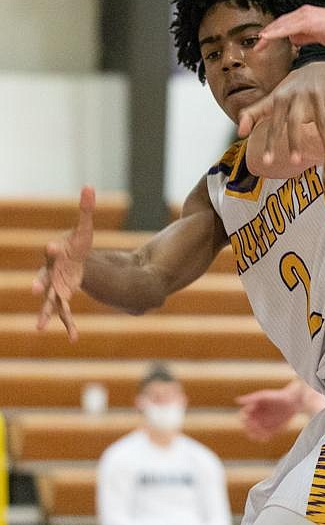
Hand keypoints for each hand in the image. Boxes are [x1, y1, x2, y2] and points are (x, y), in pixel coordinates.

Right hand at [32, 186, 95, 340]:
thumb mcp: (84, 229)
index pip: (53, 251)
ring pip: (50, 302)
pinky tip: (74, 338)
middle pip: (43, 278)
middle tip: (35, 288)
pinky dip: (68, 325)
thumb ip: (85, 210)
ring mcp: (56, 289)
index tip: (54, 245)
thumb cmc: (76, 245)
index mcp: (55, 255)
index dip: (53, 249)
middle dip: (40, 283)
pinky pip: (66, 314)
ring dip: (45, 314)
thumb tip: (89, 186)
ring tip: (39, 327)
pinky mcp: (64, 300)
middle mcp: (51, 273)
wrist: (76, 262)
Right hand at [236, 387, 301, 440]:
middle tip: (257, 426)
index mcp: (252, 409)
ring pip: (253, 434)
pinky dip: (263, 438)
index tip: (250, 419)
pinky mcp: (270, 430)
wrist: (292, 402)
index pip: (242, 417)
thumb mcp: (264, 396)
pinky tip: (267, 437)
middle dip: (250, 428)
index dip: (245, 420)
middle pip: (247, 427)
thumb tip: (237, 400)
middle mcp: (256, 418)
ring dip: (255, 435)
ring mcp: (263, 424)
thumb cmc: (277, 396)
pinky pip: (263, 437)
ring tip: (261, 433)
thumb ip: (251, 398)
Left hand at [238, 65, 324, 164]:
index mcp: (280, 98)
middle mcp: (297, 96)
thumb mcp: (273, 98)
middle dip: (294, 141)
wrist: (320, 69)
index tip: (267, 161)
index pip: (274, 124)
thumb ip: (255, 113)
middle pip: (294, 121)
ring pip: (321, 122)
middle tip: (294, 162)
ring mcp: (315, 95)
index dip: (270, 142)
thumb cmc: (292, 90)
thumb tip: (239, 133)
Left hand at [255, 5, 324, 48]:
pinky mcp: (308, 20)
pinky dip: (276, 33)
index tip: (263, 40)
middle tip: (257, 45)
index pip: (283, 23)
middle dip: (267, 34)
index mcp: (304, 14)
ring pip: (281, 24)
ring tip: (259, 43)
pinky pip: (288, 27)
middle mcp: (302, 12)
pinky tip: (267, 37)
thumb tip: (293, 40)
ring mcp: (305, 15)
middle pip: (279, 23)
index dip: (272, 32)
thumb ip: (304, 37)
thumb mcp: (317, 35)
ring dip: (269, 34)